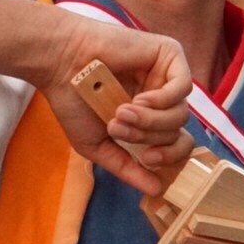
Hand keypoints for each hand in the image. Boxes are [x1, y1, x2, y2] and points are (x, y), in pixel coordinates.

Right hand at [40, 17, 194, 195]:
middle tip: (117, 127)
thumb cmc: (73, 101)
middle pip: (177, 130)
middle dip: (147, 136)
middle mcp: (160, 95)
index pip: (177, 143)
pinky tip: (138, 99)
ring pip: (180, 112)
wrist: (61, 64)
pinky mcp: (168, 53)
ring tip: (121, 112)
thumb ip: (126, 167)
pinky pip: (182, 87)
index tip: (147, 159)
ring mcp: (166, 74)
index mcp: (147, 117)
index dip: (168, 157)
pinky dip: (161, 100)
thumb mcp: (98, 144)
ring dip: (150, 120)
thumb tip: (157, 190)